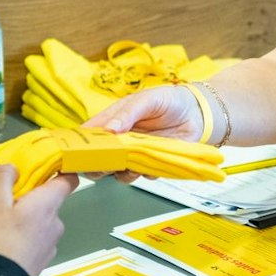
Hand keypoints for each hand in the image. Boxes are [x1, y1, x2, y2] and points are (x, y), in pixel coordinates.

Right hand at [0, 165, 74, 275]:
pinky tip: (4, 242)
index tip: (42, 168)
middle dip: (30, 197)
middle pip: (49, 201)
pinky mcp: (43, 258)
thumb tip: (13, 167)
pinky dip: (24, 236)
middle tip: (6, 199)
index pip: (68, 179)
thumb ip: (3, 178)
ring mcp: (52, 243)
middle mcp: (56, 222)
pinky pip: (36, 239)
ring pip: (41, 221)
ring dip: (25, 218)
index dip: (59, 171)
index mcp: (48, 204)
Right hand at [83, 86, 204, 182]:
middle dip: (98, 166)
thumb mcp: (146, 100)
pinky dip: (145, 173)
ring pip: (118, 172)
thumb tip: (109, 129)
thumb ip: (127, 114)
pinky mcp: (151, 164)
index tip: (77, 154)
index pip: (90, 134)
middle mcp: (121, 140)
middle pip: (99, 159)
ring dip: (122, 173)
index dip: (81, 145)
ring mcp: (135, 154)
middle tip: (105, 165)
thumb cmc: (169, 100)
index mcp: (113, 120)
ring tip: (131, 165)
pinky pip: (142, 176)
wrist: (198, 112)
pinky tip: (153, 163)